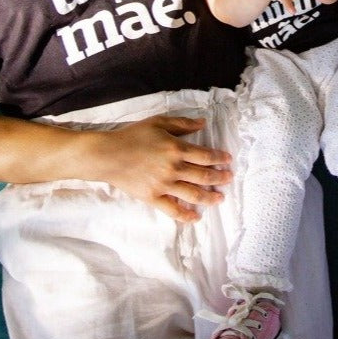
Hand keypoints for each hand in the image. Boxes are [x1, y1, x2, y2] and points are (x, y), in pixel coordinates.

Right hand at [96, 115, 232, 221]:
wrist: (109, 154)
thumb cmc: (132, 135)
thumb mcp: (158, 122)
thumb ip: (182, 123)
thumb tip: (203, 123)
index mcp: (176, 148)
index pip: (205, 156)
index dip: (219, 158)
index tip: (227, 160)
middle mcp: (174, 168)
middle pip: (204, 176)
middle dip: (220, 178)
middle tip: (228, 178)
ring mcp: (165, 185)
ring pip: (194, 194)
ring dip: (210, 197)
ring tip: (219, 198)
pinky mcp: (154, 197)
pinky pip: (174, 210)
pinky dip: (187, 215)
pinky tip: (195, 216)